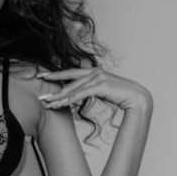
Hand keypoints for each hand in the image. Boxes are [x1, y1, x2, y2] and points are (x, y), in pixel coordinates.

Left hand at [37, 67, 151, 112]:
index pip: (71, 72)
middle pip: (69, 79)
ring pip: (73, 87)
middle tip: (40, 93)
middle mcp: (94, 71)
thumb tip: (79, 95)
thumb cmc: (120, 96)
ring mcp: (98, 76)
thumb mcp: (102, 92)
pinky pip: (81, 93)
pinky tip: (60, 104)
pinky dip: (70, 99)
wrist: (136, 98)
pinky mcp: (101, 84)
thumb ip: (90, 90)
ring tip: (47, 103)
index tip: (42, 76)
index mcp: (94, 71)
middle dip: (53, 86)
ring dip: (59, 96)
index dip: (56, 74)